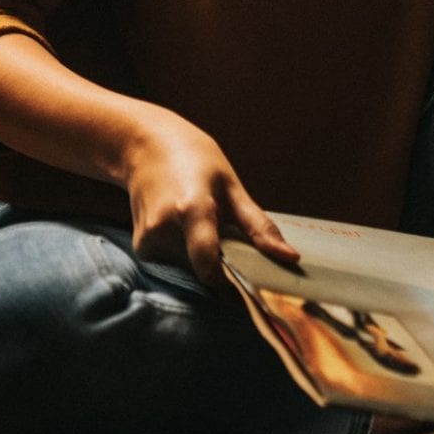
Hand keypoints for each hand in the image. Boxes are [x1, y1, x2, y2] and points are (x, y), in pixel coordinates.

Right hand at [115, 107, 300, 284]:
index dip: (230, 283)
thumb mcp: (232, 187)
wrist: (146, 147)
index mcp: (191, 208)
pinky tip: (184, 231)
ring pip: (189, 272)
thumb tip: (292, 258)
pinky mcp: (141, 248)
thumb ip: (259, 227)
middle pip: (203, 271)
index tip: (249, 286)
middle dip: (222, 269)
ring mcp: (148, 239)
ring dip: (202, 262)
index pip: (208, 265)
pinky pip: (174, 266)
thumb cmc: (195, 160)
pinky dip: (186, 257)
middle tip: (229, 243)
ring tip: (204, 229)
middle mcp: (164, 227)